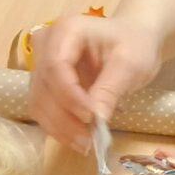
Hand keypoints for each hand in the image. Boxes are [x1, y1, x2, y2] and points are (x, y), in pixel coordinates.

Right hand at [29, 14, 161, 150]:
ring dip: (59, 127)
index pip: (56, 66)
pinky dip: (58, 127)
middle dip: (64, 117)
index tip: (90, 117)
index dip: (69, 95)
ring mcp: (42, 64)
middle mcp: (47, 44)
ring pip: (39, 102)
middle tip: (88, 141)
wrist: (133, 39)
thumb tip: (95, 120)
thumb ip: (110, 90)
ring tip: (84, 144)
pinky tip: (76, 139)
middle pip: (44, 87)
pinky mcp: (45, 83)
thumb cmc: (135, 45)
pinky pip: (43, 108)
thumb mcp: (131, 64)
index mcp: (67, 30)